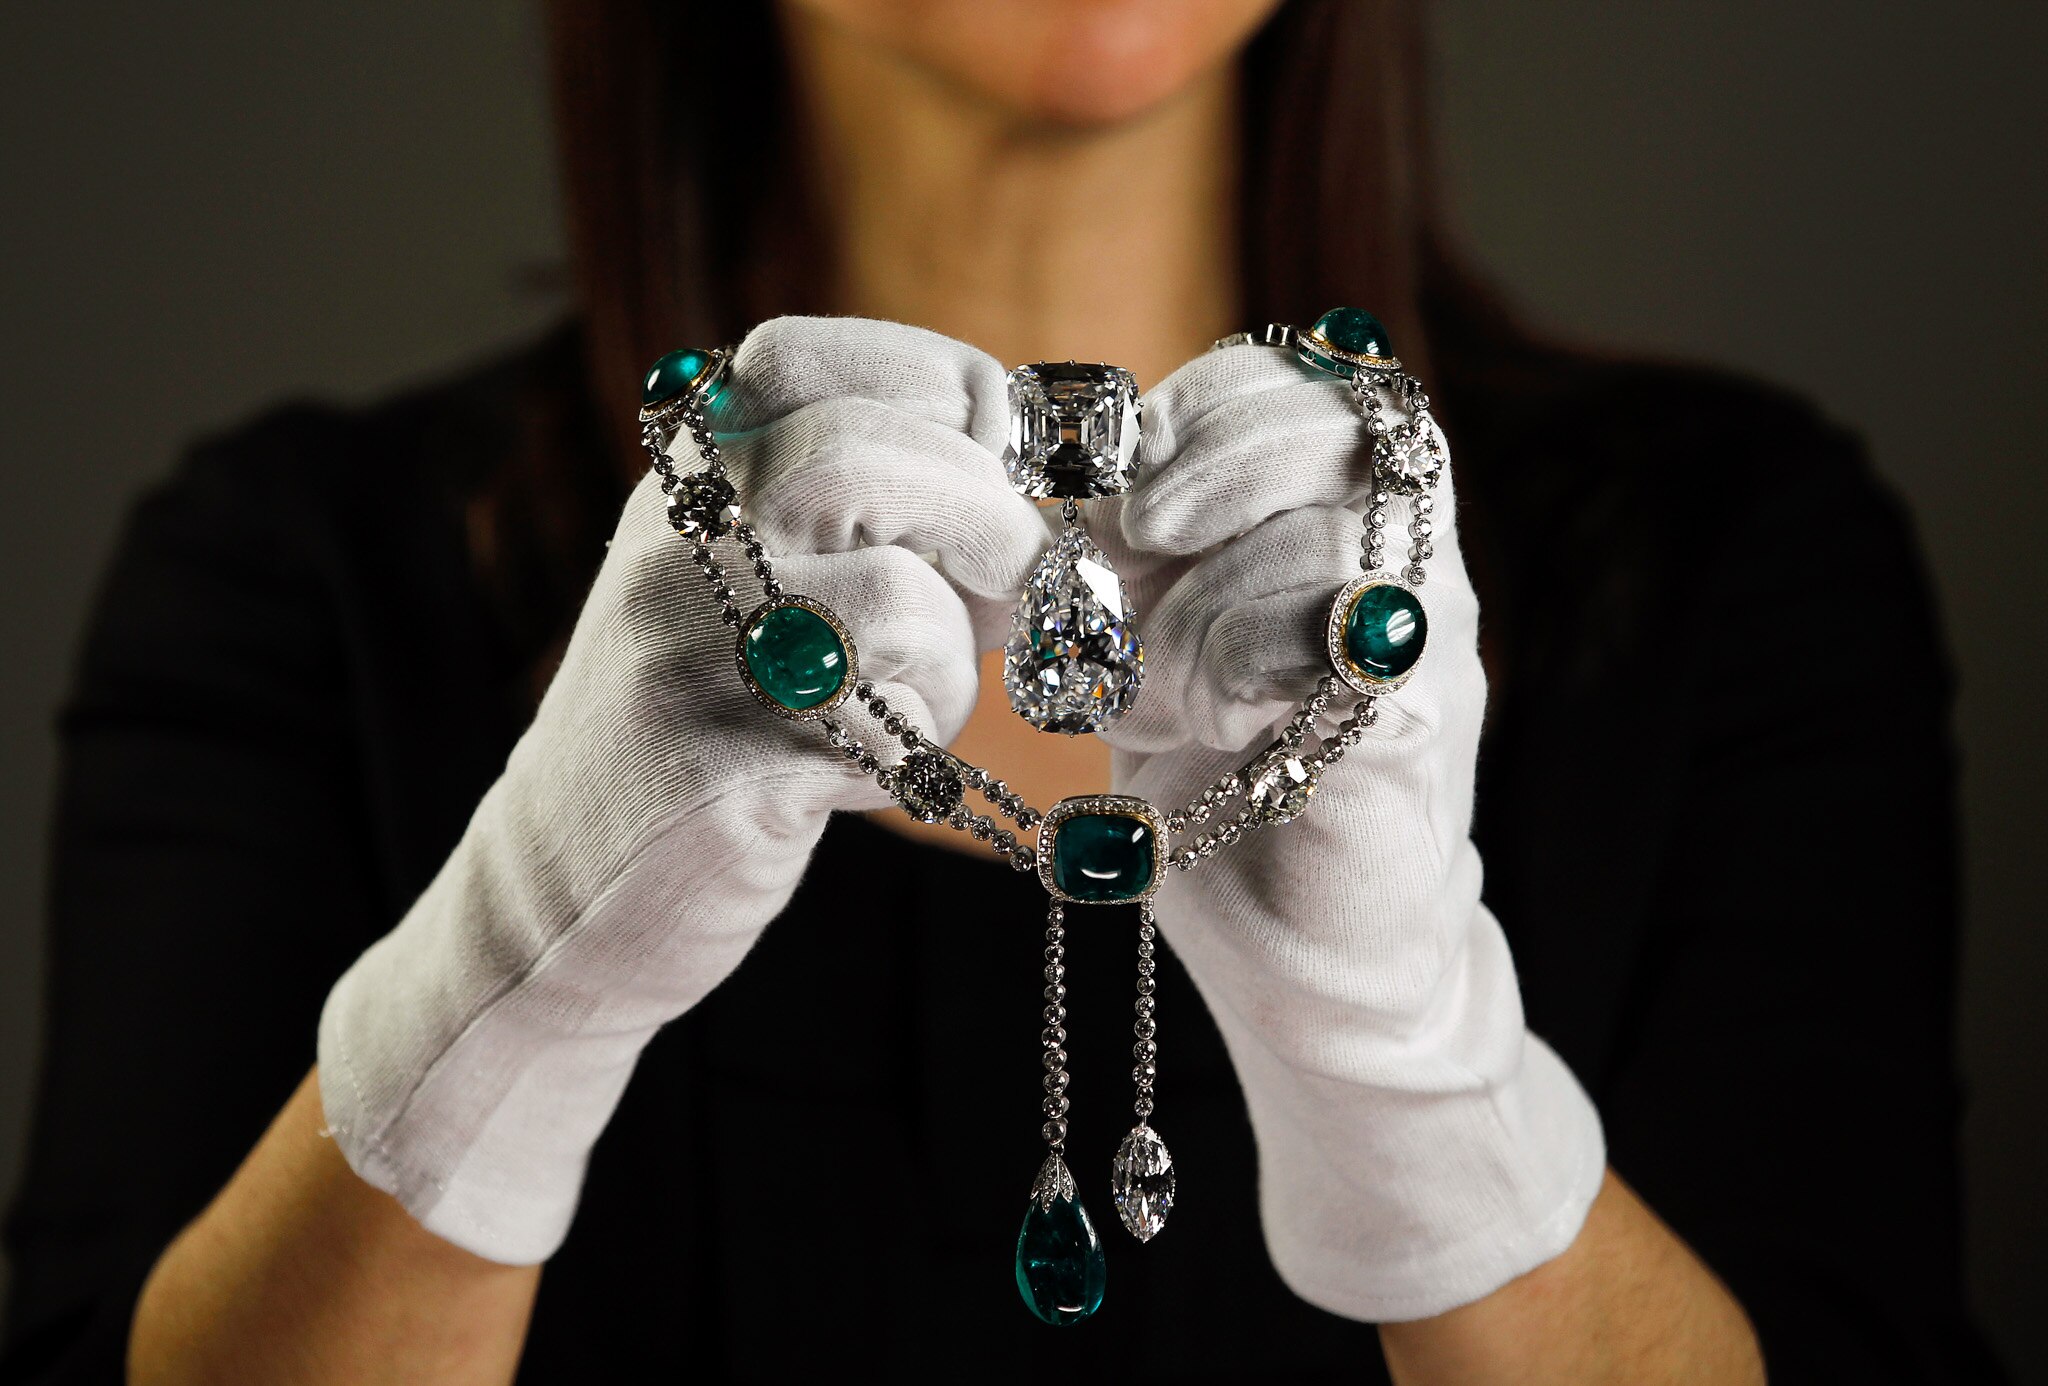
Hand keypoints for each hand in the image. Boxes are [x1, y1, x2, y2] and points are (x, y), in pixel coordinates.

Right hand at [317, 317, 1042, 1262]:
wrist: (563, 890)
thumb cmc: (701, 727)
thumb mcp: (749, 583)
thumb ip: (862, 518)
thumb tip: (1032, 487)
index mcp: (682, 476)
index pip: (814, 357)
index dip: (942, 389)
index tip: (998, 451)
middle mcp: (676, 536)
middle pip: (869, 454)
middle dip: (987, 517)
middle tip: (1018, 584)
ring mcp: (693, 642)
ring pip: (897, 595)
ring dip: (952, 657)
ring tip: (912, 704)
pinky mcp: (730, 753)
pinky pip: (892, 716)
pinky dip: (923, 738)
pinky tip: (869, 766)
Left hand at [1101, 342, 1605, 1320]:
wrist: (1313, 954)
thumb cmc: (1225, 790)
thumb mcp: (1160, 646)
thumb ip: (1137, 561)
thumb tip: (1058, 492)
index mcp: (1347, 519)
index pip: (1300, 382)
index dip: (1198, 411)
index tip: (1112, 487)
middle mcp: (1405, 561)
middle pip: (1327, 427)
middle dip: (1200, 476)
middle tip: (1128, 550)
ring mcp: (1422, 646)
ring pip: (1323, 539)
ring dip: (1197, 605)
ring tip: (1146, 691)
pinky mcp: (1413, 735)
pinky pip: (1334, 646)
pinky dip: (1231, 669)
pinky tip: (1193, 726)